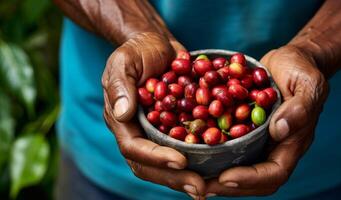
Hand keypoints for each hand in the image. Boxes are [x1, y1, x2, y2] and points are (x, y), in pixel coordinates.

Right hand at [102, 32, 205, 198]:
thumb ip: (120, 85)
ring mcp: (156, 134)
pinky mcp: (173, 130)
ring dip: (185, 179)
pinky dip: (197, 163)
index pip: (133, 147)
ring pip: (166, 166)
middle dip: (173, 178)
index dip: (155, 157)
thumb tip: (122, 114)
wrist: (157, 45)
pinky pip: (183, 151)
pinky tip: (215, 171)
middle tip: (198, 188)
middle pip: (150, 165)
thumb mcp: (125, 61)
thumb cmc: (139, 50)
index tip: (180, 162)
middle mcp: (138, 132)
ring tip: (207, 189)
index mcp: (122, 120)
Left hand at [206, 45, 328, 196]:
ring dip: (216, 174)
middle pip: (252, 179)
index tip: (225, 177)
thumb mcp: (307, 84)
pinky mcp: (244, 128)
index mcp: (291, 143)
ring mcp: (258, 139)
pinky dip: (211, 151)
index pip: (274, 173)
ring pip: (237, 165)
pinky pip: (228, 145)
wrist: (290, 60)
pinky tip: (190, 148)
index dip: (250, 179)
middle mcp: (273, 147)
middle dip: (227, 186)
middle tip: (201, 186)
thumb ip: (299, 107)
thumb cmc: (302, 70)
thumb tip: (279, 130)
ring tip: (192, 174)